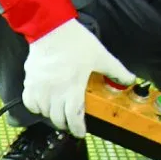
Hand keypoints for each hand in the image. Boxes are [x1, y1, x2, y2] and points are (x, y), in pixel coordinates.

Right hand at [22, 19, 133, 137]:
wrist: (51, 27)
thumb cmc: (75, 42)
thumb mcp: (100, 55)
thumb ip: (115, 70)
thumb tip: (130, 80)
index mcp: (72, 88)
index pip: (73, 118)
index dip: (78, 129)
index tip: (81, 132)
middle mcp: (54, 92)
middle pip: (58, 119)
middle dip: (66, 124)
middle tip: (72, 122)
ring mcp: (40, 88)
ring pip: (44, 112)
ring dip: (52, 115)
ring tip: (59, 112)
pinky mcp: (30, 81)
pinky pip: (30, 102)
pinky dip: (36, 107)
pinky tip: (43, 104)